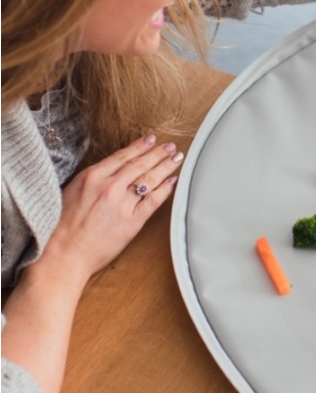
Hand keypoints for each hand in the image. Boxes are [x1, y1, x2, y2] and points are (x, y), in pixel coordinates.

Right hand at [46, 133, 184, 281]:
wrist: (64, 254)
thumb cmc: (62, 226)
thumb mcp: (72, 192)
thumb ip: (93, 179)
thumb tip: (110, 171)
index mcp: (92, 177)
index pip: (122, 156)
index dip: (140, 146)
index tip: (151, 139)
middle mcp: (109, 187)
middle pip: (140, 165)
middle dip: (158, 153)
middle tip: (170, 147)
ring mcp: (122, 203)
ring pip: (150, 180)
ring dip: (165, 167)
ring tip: (176, 158)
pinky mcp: (132, 221)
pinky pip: (154, 201)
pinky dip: (165, 189)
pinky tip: (173, 181)